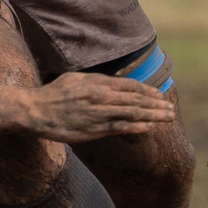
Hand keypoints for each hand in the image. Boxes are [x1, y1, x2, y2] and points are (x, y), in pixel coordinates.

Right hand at [27, 74, 176, 142]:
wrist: (36, 110)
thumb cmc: (54, 94)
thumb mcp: (75, 79)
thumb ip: (95, 81)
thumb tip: (110, 83)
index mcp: (98, 82)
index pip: (130, 85)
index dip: (147, 90)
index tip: (159, 95)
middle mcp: (101, 96)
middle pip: (135, 99)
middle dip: (156, 104)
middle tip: (171, 108)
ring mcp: (98, 113)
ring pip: (132, 113)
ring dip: (153, 116)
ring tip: (167, 118)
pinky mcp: (93, 128)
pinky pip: (119, 127)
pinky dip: (136, 127)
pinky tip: (149, 128)